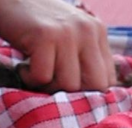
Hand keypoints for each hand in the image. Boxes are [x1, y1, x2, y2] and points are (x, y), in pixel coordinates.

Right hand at [0, 0, 115, 91]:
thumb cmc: (36, 24)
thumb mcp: (69, 34)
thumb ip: (84, 58)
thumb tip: (92, 99)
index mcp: (97, 31)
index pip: (108, 79)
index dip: (89, 93)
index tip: (67, 91)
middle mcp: (87, 31)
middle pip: (95, 86)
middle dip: (72, 95)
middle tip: (52, 84)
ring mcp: (66, 33)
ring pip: (69, 85)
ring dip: (48, 87)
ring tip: (35, 71)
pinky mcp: (44, 36)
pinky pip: (43, 77)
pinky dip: (29, 78)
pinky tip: (23, 66)